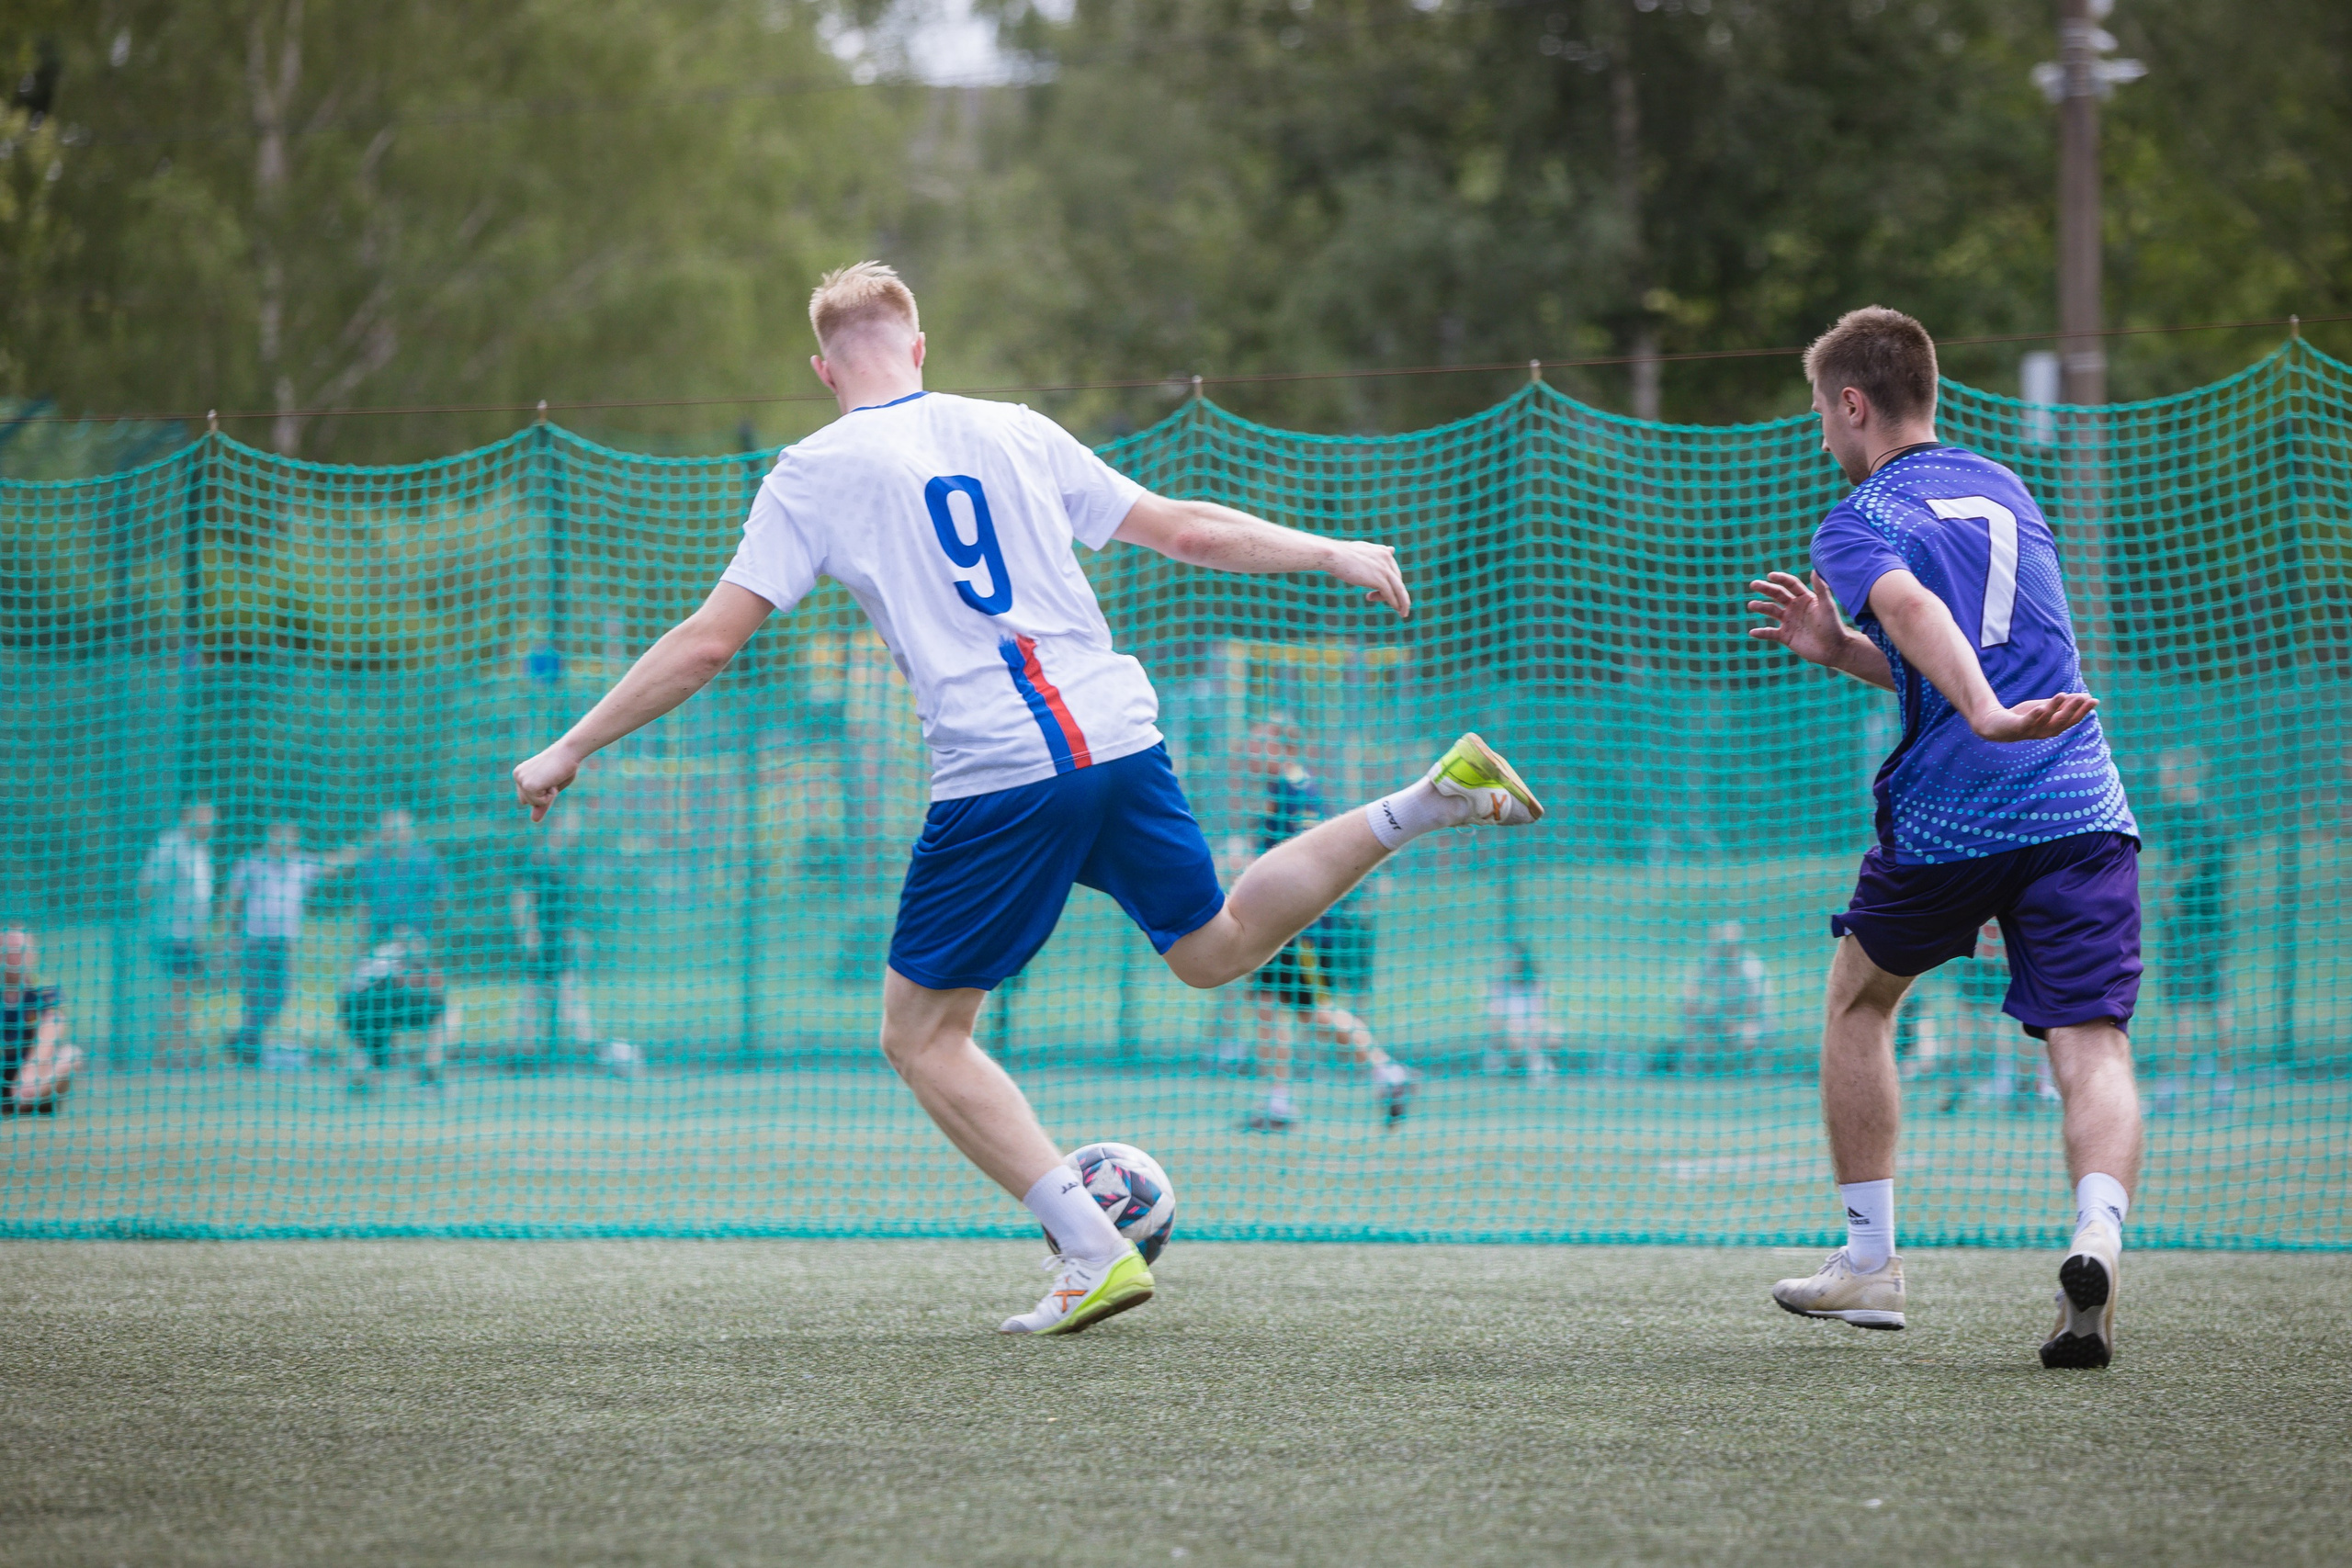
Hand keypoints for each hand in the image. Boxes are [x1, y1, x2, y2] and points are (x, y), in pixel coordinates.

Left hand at [512, 743, 579, 821]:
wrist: (568, 753)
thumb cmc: (563, 767)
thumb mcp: (551, 788)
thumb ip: (541, 803)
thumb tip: (534, 820)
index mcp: (520, 774)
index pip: (527, 798)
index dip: (542, 793)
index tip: (549, 776)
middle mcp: (518, 776)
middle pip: (530, 802)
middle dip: (545, 794)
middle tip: (553, 777)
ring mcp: (522, 781)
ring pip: (535, 803)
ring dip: (549, 795)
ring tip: (553, 777)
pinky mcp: (529, 786)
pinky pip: (541, 803)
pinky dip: (551, 795)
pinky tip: (553, 780)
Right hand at [1322, 539, 1410, 618]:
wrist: (1334, 556)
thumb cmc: (1343, 554)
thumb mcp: (1364, 549)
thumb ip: (1378, 551)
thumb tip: (1392, 549)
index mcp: (1383, 552)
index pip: (1393, 570)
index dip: (1390, 582)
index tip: (1381, 592)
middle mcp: (1387, 559)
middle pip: (1397, 580)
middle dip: (1397, 594)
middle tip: (1395, 605)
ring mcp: (1384, 570)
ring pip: (1399, 589)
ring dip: (1402, 602)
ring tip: (1402, 612)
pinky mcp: (1379, 580)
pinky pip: (1390, 594)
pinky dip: (1395, 603)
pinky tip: (1397, 609)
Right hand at [1746, 571, 1849, 666]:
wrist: (1834, 649)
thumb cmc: (1833, 626)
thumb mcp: (1827, 606)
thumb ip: (1821, 589)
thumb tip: (1814, 570)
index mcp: (1805, 599)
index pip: (1790, 585)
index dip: (1781, 579)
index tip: (1770, 575)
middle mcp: (1795, 608)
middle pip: (1777, 595)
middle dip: (1765, 589)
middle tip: (1753, 585)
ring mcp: (1789, 622)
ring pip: (1771, 611)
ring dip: (1761, 607)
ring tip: (1752, 605)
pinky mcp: (1785, 636)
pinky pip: (1770, 633)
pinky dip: (1761, 633)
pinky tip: (1753, 632)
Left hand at [1968, 692, 2097, 742]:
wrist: (1996, 724)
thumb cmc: (2024, 716)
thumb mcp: (2046, 708)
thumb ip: (2063, 704)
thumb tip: (2086, 696)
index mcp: (2053, 727)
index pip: (2071, 720)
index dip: (2083, 711)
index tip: (2094, 700)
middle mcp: (2044, 732)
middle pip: (2061, 721)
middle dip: (2073, 709)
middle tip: (2084, 697)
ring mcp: (2030, 731)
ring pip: (2045, 720)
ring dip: (2055, 707)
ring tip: (2063, 694)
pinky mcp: (2016, 728)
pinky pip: (2026, 723)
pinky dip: (2033, 716)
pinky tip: (2040, 707)